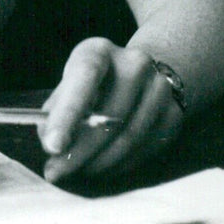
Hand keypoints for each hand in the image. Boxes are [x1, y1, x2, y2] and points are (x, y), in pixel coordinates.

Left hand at [40, 38, 183, 182]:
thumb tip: (50, 142)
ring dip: (99, 163)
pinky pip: (145, 150)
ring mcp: (159, 88)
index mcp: (100, 51)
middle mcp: (134, 64)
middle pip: (108, 117)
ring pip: (129, 139)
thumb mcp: (71, 81)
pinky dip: (119, 165)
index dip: (67, 114)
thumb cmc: (94, 81)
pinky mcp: (174, 113)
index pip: (84, 79)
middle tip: (56, 171)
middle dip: (79, 152)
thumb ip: (56, 108)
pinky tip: (102, 166)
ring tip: (77, 171)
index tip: (52, 146)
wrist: (140, 72)